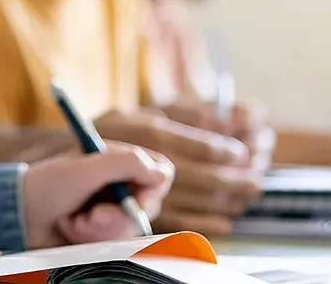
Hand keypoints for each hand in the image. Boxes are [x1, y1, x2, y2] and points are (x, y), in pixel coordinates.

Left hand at [19, 144, 173, 248]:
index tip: (137, 198)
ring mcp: (111, 209)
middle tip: (92, 217)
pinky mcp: (102, 232)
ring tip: (74, 222)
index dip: (154, 187)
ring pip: (131, 228)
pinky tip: (72, 229)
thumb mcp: (86, 169)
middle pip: (148, 206)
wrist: (17, 216)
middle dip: (118, 217)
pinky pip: (114, 242)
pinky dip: (92, 238)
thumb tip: (162, 173)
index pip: (160, 173)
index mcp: (119, 161)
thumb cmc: (47, 185)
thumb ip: (125, 164)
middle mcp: (119, 184)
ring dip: (100, 229)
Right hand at [92, 108, 264, 236]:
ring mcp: (145, 188)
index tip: (240, 152)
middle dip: (235, 179)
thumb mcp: (152, 109)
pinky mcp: (143, 209)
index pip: (196, 144)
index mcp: (152, 131)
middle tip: (256, 180)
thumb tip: (228, 113)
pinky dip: (207, 222)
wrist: (74, 159)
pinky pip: (180, 220)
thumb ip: (191, 110)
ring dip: (227, 199)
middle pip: (202, 176)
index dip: (221, 150)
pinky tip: (226, 220)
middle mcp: (149, 160)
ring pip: (195, 198)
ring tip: (248, 195)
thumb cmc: (120, 128)